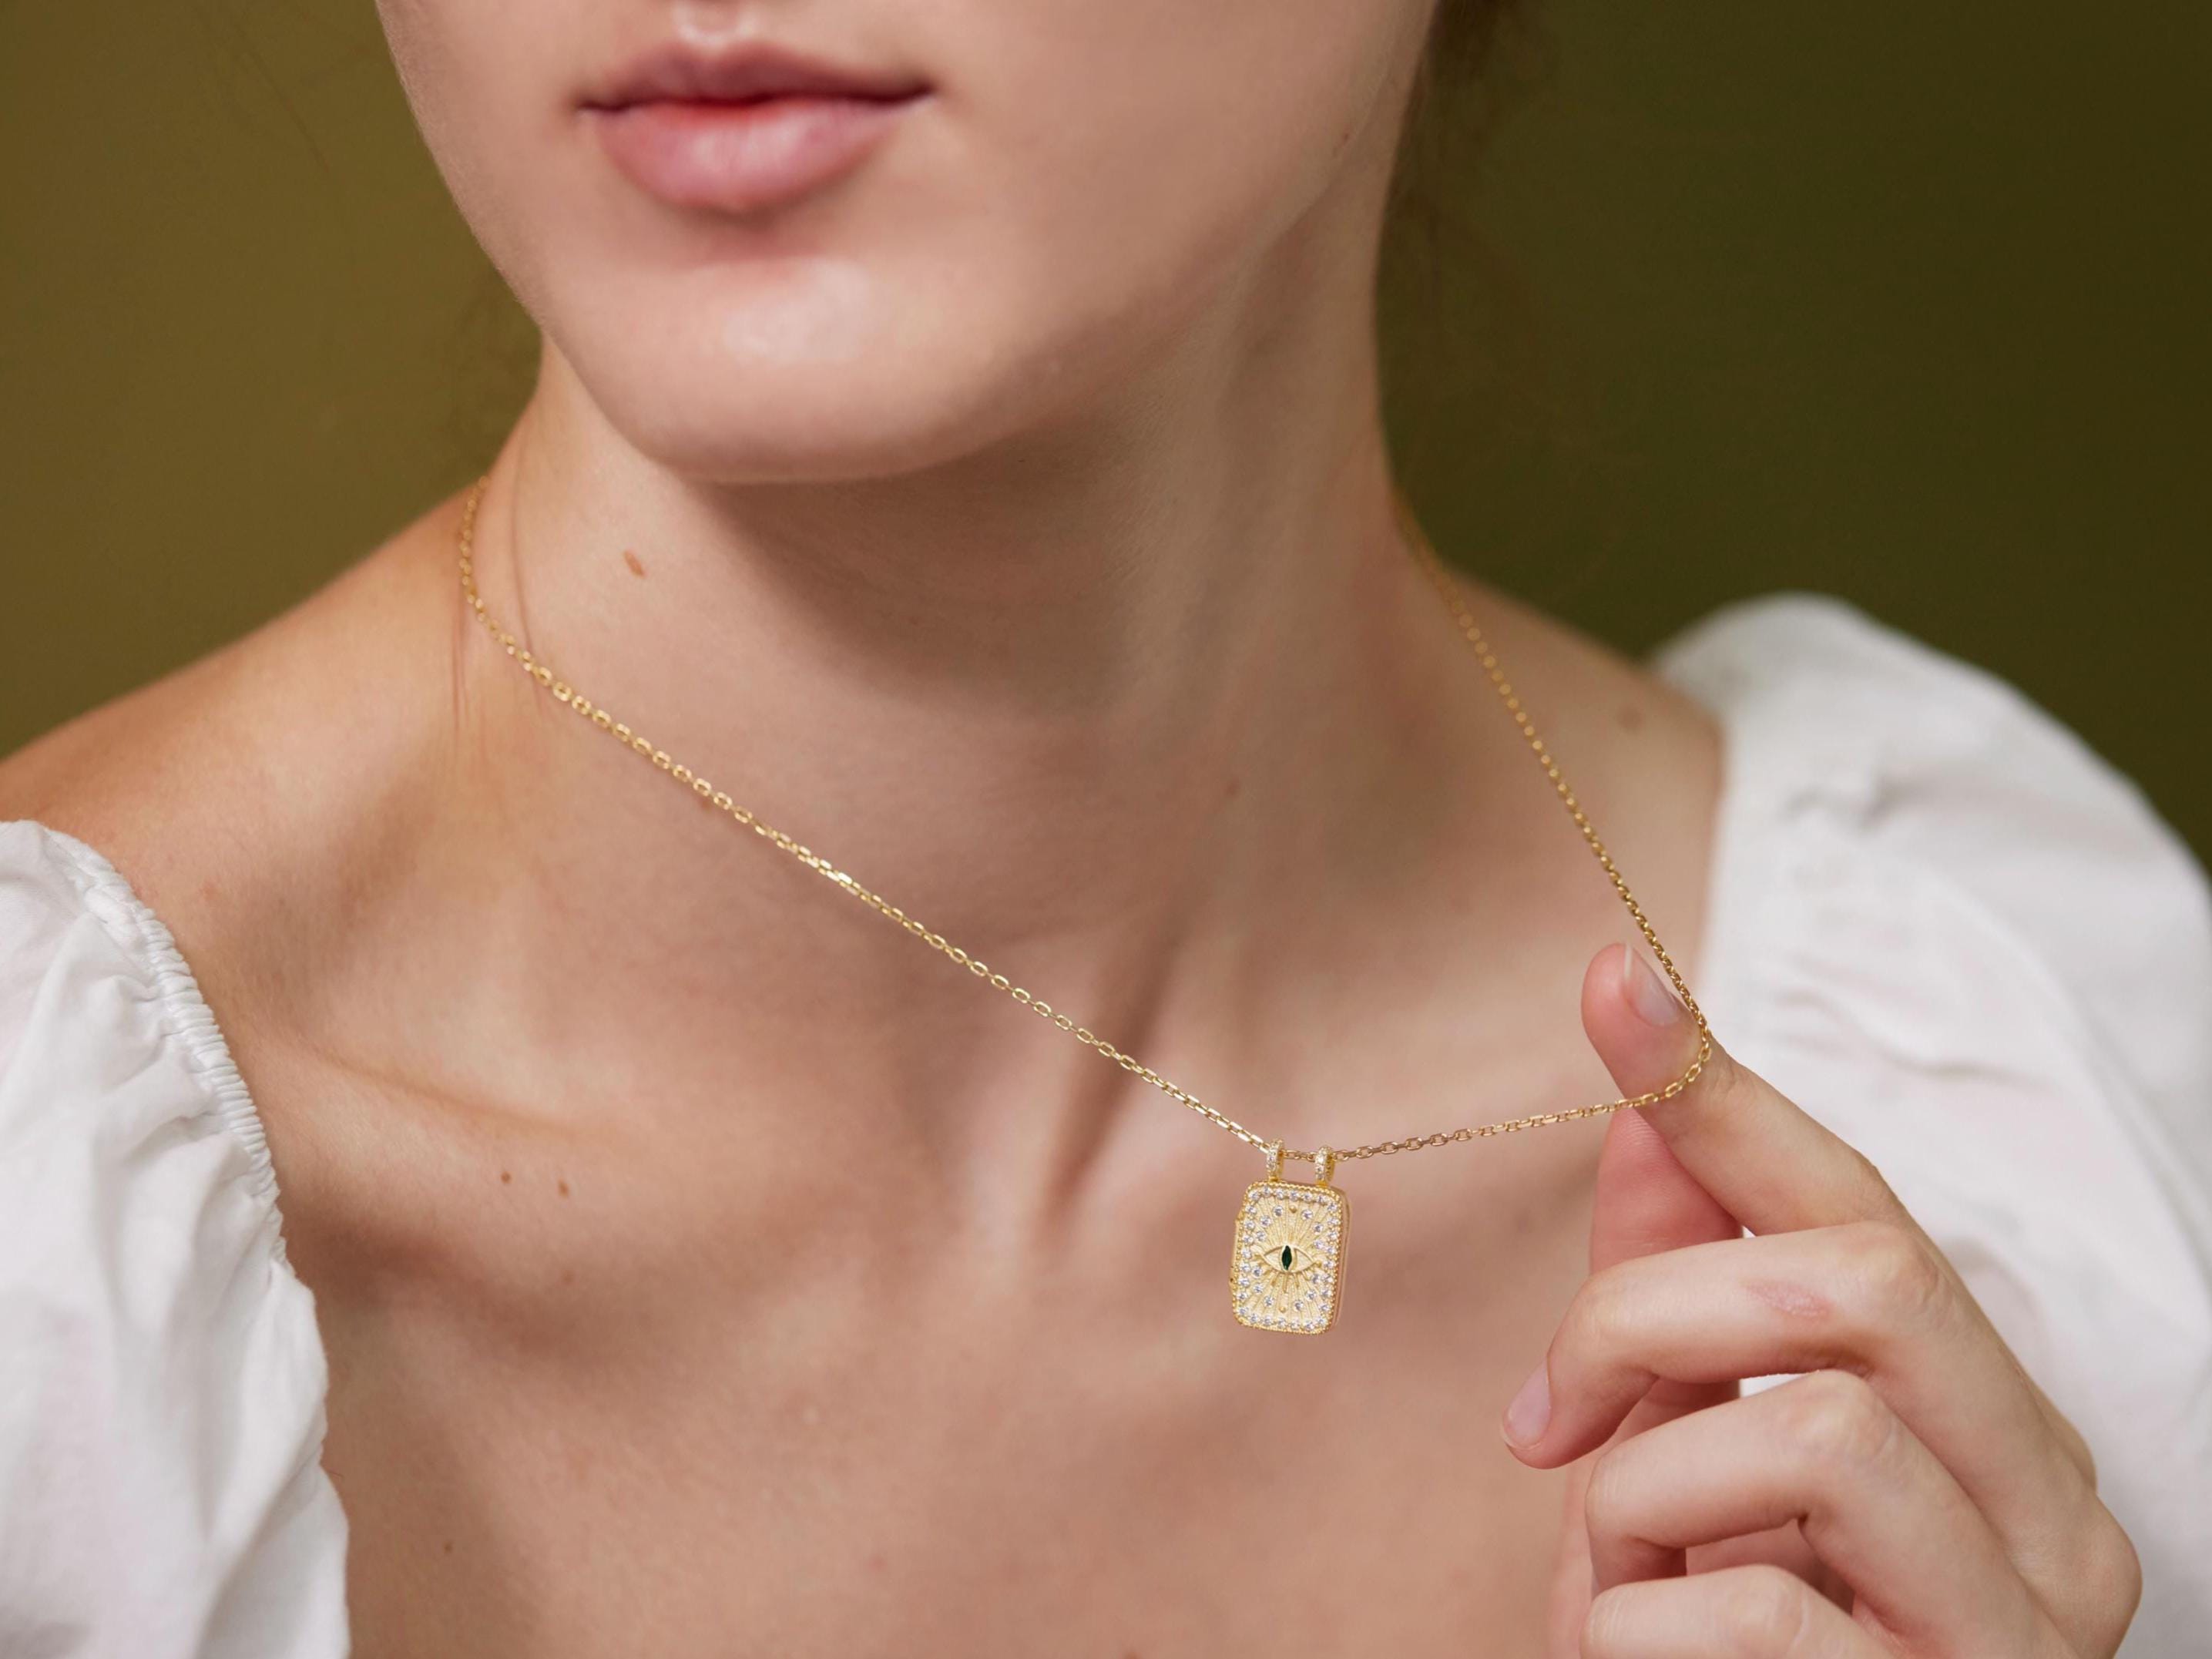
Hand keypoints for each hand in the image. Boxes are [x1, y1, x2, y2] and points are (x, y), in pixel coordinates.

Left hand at [1508, 943, 2141, 1657]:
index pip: (1864, 1208)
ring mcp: (2020, 1631)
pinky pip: (1746, 1608)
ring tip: (1620, 1566)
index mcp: (1988, 1420)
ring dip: (1643, 1488)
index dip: (1729, 1093)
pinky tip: (1640, 1652)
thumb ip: (1678, 1286)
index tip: (1616, 980)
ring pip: (1811, 1427)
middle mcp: (2053, 1511)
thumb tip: (1637, 1099)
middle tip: (1545, 1412)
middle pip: (1861, 1283)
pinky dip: (1633, 1618)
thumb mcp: (1684, 1451)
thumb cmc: (1732, 1642)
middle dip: (1650, 1312)